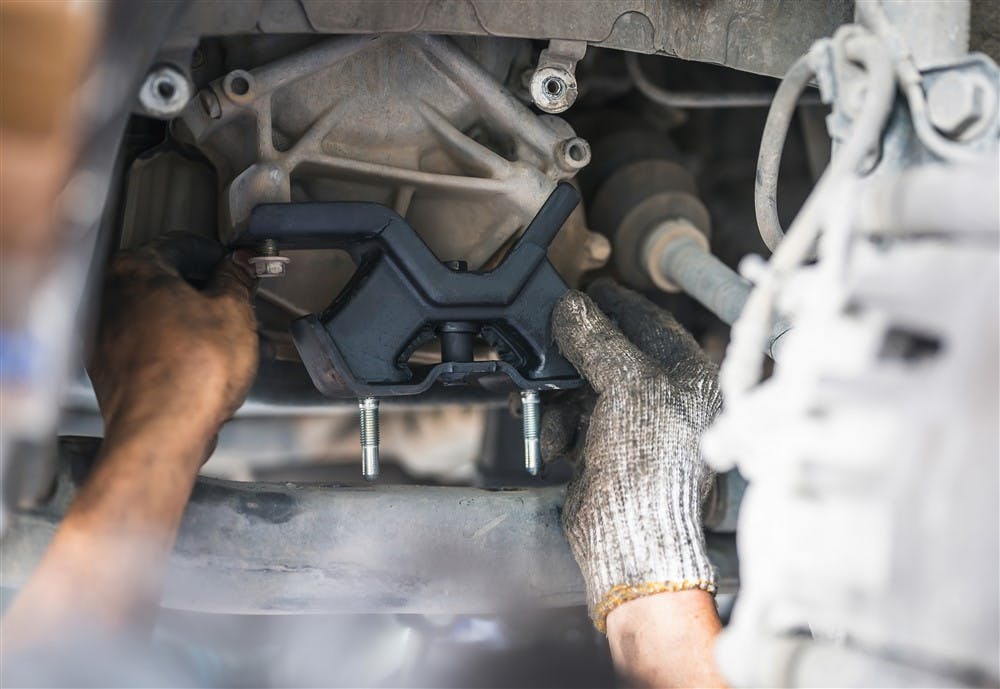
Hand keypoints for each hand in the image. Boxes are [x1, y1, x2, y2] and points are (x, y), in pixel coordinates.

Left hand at [87, 234, 258, 466]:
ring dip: (202, 325)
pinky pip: (155, 347)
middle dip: (212, 295)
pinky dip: (184, 349)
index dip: (219, 255)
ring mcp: (107, 336)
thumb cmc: (191, 371)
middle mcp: (110, 297)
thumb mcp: (234, 312)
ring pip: (164, 318)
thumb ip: (237, 280)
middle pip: (170, 282)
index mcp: (135, 269)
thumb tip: (240, 266)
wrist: (163, 431)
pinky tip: (215, 365)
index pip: (182, 244)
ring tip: (241, 342)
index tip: (238, 267)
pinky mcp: (113, 370)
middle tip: (242, 304)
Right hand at [547, 279, 721, 630]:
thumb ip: (599, 340)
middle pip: (610, 354)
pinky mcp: (606, 448)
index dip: (615, 305)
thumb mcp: (628, 385)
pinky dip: (558, 425)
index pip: (649, 322)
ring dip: (558, 396)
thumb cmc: (650, 465)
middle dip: (573, 356)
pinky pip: (573, 417)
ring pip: (584, 386)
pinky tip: (556, 442)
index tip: (585, 291)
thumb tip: (573, 305)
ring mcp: (634, 424)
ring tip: (545, 408)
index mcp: (691, 376)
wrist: (631, 535)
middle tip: (546, 343)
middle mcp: (666, 397)